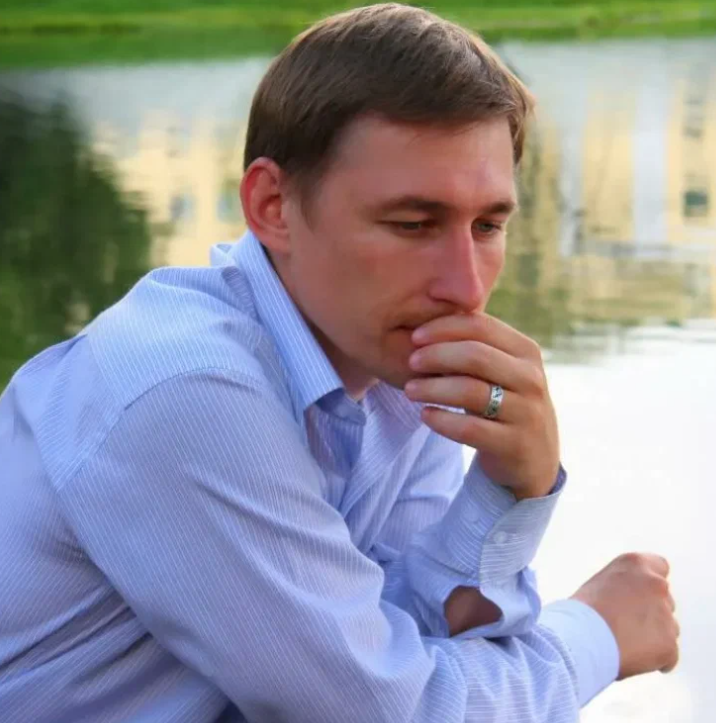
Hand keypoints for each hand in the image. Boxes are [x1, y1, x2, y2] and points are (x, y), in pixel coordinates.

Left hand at [404, 313, 558, 499]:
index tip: (415, 336)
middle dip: (436, 355)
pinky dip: (442, 420)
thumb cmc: (504, 404)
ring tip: (410, 390)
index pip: (481, 326)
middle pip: (475, 355)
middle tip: (411, 362)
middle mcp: (531, 378)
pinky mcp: (515, 444)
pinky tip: (425, 415)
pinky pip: (470, 428)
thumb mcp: (499, 371)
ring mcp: (526, 412)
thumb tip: (424, 323)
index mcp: (526, 351)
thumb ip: (474, 347)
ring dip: (433, 388)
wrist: (533, 458)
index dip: (444, 328)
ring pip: (470, 392)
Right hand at [571, 553, 679, 678]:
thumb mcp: (602, 582)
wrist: (580, 637)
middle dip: (652, 613)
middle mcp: (656, 584)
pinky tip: (632, 658)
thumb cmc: (582, 611)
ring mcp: (666, 614)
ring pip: (668, 628)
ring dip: (655, 636)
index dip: (649, 585)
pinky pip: (669, 655)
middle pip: (664, 601)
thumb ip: (624, 586)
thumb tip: (631, 601)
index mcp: (636, 564)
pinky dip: (656, 659)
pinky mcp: (669, 644)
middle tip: (628, 625)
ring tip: (626, 644)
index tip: (640, 596)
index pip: (659, 566)